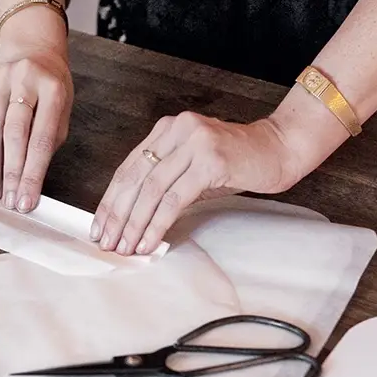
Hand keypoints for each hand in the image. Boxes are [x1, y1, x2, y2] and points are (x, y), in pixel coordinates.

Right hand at [0, 49, 72, 210]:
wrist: (33, 54)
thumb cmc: (51, 91)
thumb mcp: (61, 113)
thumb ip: (48, 143)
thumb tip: (30, 184)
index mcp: (52, 89)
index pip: (41, 138)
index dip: (33, 173)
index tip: (27, 200)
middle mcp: (24, 82)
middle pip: (14, 133)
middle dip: (10, 172)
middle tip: (8, 202)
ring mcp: (0, 82)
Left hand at [91, 111, 300, 255]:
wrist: (278, 150)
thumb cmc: (236, 163)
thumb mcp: (193, 167)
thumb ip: (165, 181)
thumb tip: (132, 218)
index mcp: (168, 129)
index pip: (129, 167)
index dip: (111, 200)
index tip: (99, 225)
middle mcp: (177, 130)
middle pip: (135, 178)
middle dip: (117, 214)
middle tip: (106, 241)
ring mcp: (194, 143)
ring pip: (151, 190)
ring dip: (134, 223)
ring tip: (125, 247)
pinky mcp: (210, 161)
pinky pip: (174, 199)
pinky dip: (157, 223)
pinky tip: (148, 241)